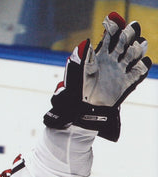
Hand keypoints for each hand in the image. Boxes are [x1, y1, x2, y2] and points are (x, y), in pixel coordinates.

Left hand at [44, 12, 151, 141]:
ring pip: (134, 54)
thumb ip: (84, 56)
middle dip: (129, 33)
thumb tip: (87, 41)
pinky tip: (143, 63)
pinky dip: (143, 67)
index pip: (110, 37)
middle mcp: (111, 60)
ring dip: (138, 48)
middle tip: (130, 31)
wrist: (83, 109)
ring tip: (138, 47)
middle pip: (125, 41)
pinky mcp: (126, 83)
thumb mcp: (79, 71)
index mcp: (99, 55)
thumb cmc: (76, 90)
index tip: (113, 23)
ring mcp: (120, 71)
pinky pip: (138, 72)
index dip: (113, 28)